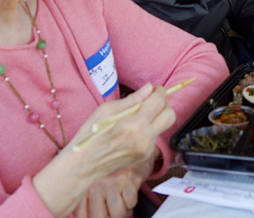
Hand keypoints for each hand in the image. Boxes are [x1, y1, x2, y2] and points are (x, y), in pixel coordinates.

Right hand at [33, 84, 173, 217]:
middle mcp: (144, 137)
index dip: (159, 92)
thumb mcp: (106, 110)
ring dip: (157, 116)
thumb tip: (149, 88)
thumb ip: (132, 99)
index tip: (155, 88)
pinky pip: (155, 136)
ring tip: (141, 114)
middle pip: (170, 115)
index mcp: (133, 124)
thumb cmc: (91, 135)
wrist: (83, 165)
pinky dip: (150, 128)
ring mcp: (146, 148)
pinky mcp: (144, 155)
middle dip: (164, 104)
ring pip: (164, 126)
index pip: (159, 102)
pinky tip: (135, 128)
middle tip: (152, 100)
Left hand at [71, 152, 154, 217]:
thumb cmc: (114, 160)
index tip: (99, 215)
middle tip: (114, 213)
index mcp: (85, 184)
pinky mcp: (129, 180)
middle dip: (109, 217)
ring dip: (123, 211)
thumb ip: (87, 191)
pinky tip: (130, 194)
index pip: (81, 214)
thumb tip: (83, 214)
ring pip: (117, 213)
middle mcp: (96, 184)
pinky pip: (130, 203)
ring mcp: (112, 183)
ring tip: (124, 204)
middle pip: (99, 217)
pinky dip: (132, 202)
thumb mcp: (96, 173)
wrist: (132, 138)